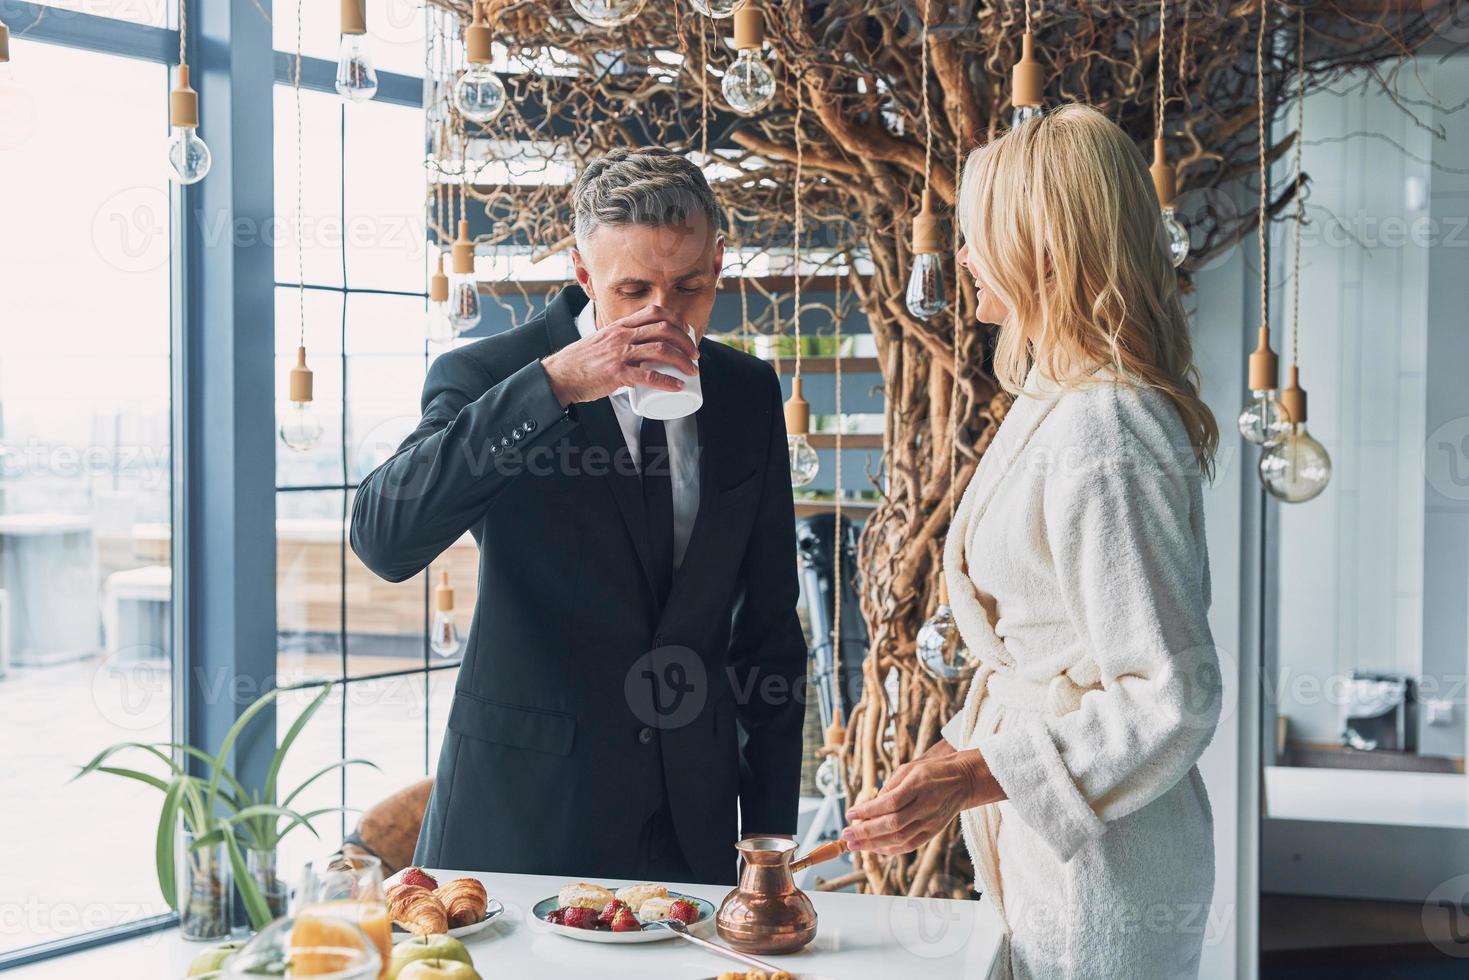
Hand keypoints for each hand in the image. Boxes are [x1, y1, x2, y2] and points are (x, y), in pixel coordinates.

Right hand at [540, 304, 699, 406]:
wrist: (560, 375)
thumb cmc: (582, 361)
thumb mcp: (603, 340)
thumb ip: (620, 340)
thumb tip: (641, 347)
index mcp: (620, 326)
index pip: (654, 312)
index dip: (676, 320)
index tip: (687, 332)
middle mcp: (622, 335)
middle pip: (664, 329)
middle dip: (686, 341)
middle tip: (695, 356)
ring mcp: (620, 354)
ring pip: (661, 350)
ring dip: (682, 360)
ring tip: (692, 371)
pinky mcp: (616, 374)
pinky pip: (648, 376)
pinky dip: (667, 381)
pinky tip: (677, 386)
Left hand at [840, 748, 1003, 855]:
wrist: (962, 782)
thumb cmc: (931, 772)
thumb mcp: (908, 769)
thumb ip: (889, 788)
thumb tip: (868, 808)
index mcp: (918, 785)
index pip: (890, 802)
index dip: (868, 810)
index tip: (850, 813)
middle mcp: (926, 805)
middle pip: (893, 824)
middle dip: (866, 832)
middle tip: (846, 836)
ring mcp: (931, 821)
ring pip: (900, 838)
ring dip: (874, 844)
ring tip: (854, 845)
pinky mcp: (933, 832)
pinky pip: (910, 845)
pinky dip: (890, 849)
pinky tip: (875, 848)